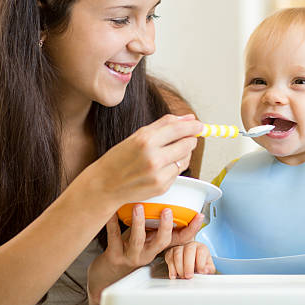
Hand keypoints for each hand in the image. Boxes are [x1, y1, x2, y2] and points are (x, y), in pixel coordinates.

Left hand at [86, 204, 204, 302]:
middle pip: (162, 242)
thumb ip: (156, 223)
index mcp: (158, 246)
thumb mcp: (148, 237)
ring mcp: (131, 255)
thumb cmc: (130, 248)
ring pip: (137, 240)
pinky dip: (112, 223)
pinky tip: (113, 211)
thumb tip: (167, 196)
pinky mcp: (114, 255)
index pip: (180, 239)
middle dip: (166, 227)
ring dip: (139, 223)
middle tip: (168, 211)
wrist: (109, 271)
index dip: (192, 229)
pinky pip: (114, 237)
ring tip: (139, 207)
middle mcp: (147, 252)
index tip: (199, 216)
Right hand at [87, 114, 202, 207]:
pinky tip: (161, 166)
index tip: (200, 125)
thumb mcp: (138, 135)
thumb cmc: (120, 158)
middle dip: (190, 140)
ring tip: (169, 152)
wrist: (105, 184)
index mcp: (145, 140)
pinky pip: (178, 172)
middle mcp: (153, 157)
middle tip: (186, 138)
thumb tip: (189, 118)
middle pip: (187, 144)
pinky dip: (174, 167)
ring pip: (185, 159)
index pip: (179, 129)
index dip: (193, 126)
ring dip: (183, 153)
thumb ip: (164, 124)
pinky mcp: (162, 187)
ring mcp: (158, 174)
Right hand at [164, 241, 215, 278]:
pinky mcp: (170, 252)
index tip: (200, 272)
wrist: (190, 260)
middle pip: (189, 251)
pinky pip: (169, 258)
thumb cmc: (199, 263)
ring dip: (179, 267)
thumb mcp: (207, 266)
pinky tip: (174, 276)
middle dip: (188, 265)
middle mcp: (190, 245)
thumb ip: (208, 269)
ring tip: (182, 277)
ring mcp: (179, 247)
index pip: (201, 252)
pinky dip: (171, 268)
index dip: (200, 263)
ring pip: (177, 254)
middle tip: (189, 276)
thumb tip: (206, 270)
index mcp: (201, 247)